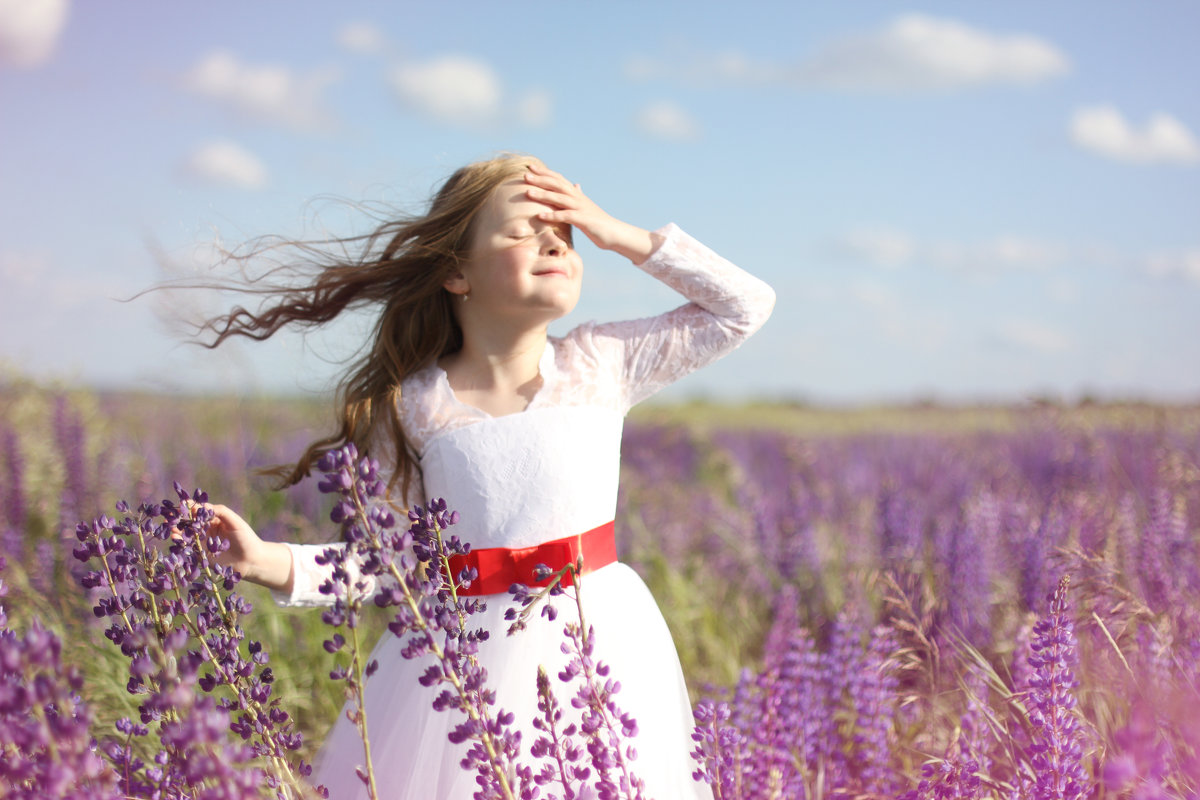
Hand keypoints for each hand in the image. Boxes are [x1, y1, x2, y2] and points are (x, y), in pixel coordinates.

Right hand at [181, 502, 293, 592]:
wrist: (251, 560)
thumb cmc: (246, 538)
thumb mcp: (234, 521)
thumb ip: (220, 512)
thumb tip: (202, 506)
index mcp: (215, 519)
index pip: (200, 511)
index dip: (190, 507)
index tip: (182, 504)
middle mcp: (207, 530)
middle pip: (190, 522)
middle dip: (180, 518)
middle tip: (170, 515)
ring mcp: (203, 542)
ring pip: (187, 534)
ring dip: (178, 530)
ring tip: (170, 526)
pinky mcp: (201, 554)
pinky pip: (189, 547)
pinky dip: (181, 542)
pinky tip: (175, 538)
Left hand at [523, 162, 658, 263]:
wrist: (615, 233)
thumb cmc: (598, 222)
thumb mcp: (586, 207)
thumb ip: (578, 196)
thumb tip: (576, 185)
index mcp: (577, 195)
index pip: (558, 179)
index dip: (545, 172)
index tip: (529, 167)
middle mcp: (578, 198)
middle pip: (557, 185)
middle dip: (541, 179)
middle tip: (524, 175)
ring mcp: (581, 208)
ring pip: (559, 198)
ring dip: (543, 195)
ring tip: (528, 192)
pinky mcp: (584, 220)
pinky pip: (566, 216)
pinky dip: (553, 215)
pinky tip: (540, 216)